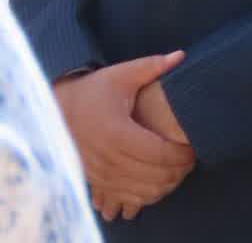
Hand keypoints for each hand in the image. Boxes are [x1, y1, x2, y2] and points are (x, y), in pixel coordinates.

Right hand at [53, 52, 194, 222]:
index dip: (180, 155)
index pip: (156, 153)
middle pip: (149, 175)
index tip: (194, 150)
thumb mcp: (122, 74)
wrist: (57, 109)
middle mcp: (104, 156)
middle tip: (191, 162)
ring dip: (162, 186)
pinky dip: (142, 195)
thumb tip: (181, 55)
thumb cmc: (95, 89)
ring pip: (136, 190)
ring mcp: (96, 171)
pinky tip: (157, 184)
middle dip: (175, 172)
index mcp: (115, 131)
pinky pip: (121, 196)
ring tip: (178, 173)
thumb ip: (153, 66)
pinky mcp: (92, 179)